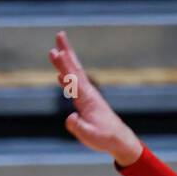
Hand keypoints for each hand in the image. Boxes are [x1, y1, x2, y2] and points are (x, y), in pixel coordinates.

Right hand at [47, 31, 142, 166]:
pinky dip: (67, 79)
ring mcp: (88, 97)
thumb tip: (69, 118)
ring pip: (75, 75)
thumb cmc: (105, 139)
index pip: (73, 79)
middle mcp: (88, 94)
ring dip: (66, 62)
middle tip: (60, 34)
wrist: (120, 141)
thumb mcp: (90, 136)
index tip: (56, 51)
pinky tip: (60, 77)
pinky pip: (75, 87)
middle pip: (75, 69)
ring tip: (57, 50)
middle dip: (67, 52)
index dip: (64, 66)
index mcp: (87, 99)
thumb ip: (78, 127)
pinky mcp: (87, 103)